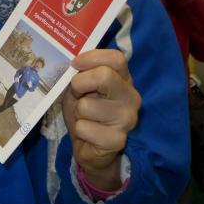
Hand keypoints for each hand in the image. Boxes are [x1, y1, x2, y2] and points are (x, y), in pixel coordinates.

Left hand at [62, 49, 140, 189]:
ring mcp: (127, 119)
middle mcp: (130, 97)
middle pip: (105, 76)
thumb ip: (81, 75)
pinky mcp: (118, 140)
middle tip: (76, 93)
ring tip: (84, 118)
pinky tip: (88, 133)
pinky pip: (84, 127)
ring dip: (77, 112)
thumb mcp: (81, 89)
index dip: (93, 57)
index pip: (116, 58)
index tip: (75, 64)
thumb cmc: (85, 111)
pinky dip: (79, 129)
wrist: (89, 146)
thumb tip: (73, 64)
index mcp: (123, 80)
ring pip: (87, 105)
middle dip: (80, 83)